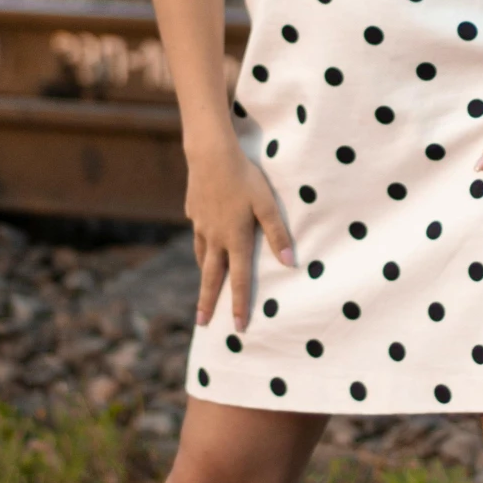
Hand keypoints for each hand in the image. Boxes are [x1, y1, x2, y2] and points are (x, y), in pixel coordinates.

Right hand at [185, 140, 294, 329]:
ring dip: (205, 276)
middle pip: (211, 277)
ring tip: (205, 290)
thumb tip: (289, 262)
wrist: (210, 155)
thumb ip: (278, 233)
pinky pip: (198, 236)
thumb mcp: (267, 204)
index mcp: (235, 239)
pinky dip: (201, 249)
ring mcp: (201, 225)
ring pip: (203, 258)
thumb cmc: (245, 178)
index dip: (239, 304)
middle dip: (208, 302)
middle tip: (202, 322)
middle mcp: (216, 237)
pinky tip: (204, 247)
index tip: (239, 326)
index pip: (238, 280)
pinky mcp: (193, 212)